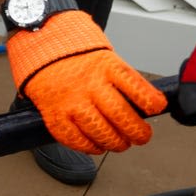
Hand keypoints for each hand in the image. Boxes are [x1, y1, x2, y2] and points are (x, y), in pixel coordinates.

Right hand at [6, 9, 167, 153]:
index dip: (153, 104)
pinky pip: (76, 139)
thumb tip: (146, 108)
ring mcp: (71, 100)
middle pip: (122, 116)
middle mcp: (90, 84)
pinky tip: (97, 145)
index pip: (139, 90)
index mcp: (107, 66)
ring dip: (116, 143)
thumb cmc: (78, 58)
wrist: (39, 49)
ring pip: (101, 132)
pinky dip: (90, 147)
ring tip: (120, 142)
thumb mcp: (106, 59)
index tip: (155, 108)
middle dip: (138, 133)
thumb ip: (124, 81)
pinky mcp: (54, 114)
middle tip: (141, 136)